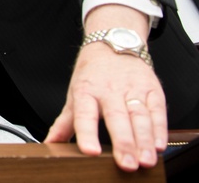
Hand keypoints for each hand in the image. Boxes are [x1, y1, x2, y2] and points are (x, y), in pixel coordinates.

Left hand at [45, 5, 164, 171]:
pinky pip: (157, 111)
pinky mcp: (152, 89)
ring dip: (143, 140)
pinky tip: (158, 145)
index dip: (86, 133)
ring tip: (145, 160)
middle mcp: (109, 90)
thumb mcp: (74, 95)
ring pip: (139, 116)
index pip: (84, 114)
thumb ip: (64, 123)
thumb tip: (50, 143)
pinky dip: (159, 129)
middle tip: (127, 165)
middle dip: (123, 143)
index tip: (90, 151)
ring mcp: (132, 89)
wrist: (112, 44)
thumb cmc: (92, 75)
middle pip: (117, 118)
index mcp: (86, 92)